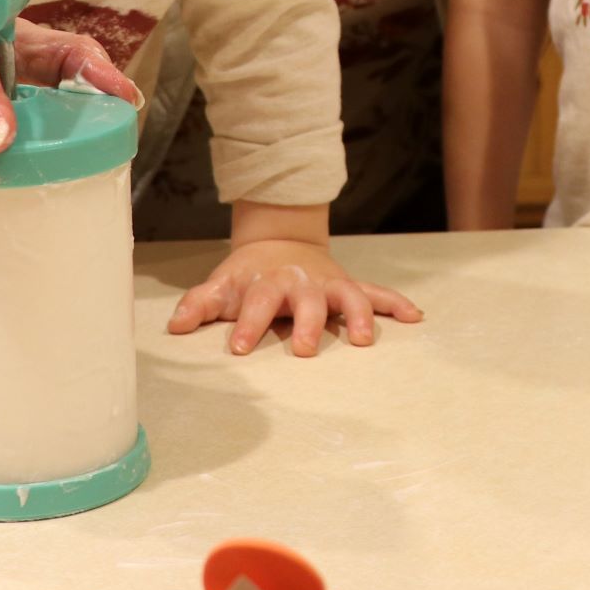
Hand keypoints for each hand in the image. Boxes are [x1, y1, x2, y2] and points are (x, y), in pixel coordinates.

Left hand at [167, 239, 423, 355]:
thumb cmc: (248, 275)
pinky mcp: (350, 286)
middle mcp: (302, 283)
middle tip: (307, 349)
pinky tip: (415, 317)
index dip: (247, 324)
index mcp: (268, 283)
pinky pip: (378, 293)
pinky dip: (396, 303)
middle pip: (307, 301)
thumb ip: (200, 304)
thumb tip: (175, 327)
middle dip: (308, 324)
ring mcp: (330, 284)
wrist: (280, 241)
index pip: (256, 303)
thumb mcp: (221, 285)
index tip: (239, 348)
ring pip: (349, 296)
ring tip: (365, 340)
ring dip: (359, 315)